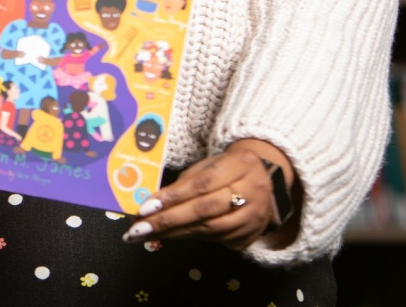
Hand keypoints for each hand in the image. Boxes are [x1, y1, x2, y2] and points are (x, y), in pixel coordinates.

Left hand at [121, 140, 296, 249]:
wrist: (267, 179)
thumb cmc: (229, 167)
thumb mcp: (210, 164)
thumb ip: (185, 181)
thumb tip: (153, 202)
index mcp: (241, 166)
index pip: (202, 184)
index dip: (173, 197)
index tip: (145, 207)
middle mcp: (252, 193)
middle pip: (205, 211)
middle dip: (168, 221)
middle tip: (138, 230)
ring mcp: (254, 218)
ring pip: (209, 230)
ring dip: (174, 233)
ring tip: (147, 235)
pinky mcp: (250, 236)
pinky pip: (215, 240)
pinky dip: (190, 237)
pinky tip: (170, 236)